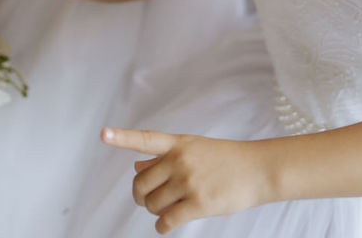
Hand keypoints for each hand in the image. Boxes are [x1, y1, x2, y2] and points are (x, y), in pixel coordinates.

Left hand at [102, 127, 268, 233]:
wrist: (258, 170)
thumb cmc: (225, 159)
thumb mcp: (194, 149)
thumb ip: (164, 156)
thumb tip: (136, 166)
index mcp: (178, 144)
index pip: (145, 140)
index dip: (122, 137)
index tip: (103, 134)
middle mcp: (180, 160)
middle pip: (141, 184)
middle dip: (141, 196)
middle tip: (147, 200)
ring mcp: (189, 181)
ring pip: (153, 204)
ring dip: (154, 211)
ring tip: (165, 209)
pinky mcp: (199, 203)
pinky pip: (167, 220)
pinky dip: (162, 226)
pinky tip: (165, 226)